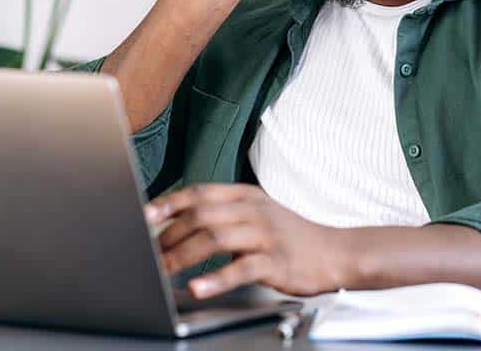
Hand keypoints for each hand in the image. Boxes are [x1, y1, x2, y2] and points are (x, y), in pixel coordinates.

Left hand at [145, 183, 347, 298]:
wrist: (334, 252)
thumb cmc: (289, 236)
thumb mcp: (258, 213)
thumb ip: (224, 214)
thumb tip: (180, 223)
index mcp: (246, 196)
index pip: (201, 192)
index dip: (170, 203)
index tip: (145, 215)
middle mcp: (254, 211)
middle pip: (202, 215)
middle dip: (170, 235)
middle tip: (149, 253)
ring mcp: (265, 235)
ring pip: (215, 238)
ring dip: (183, 255)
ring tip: (162, 270)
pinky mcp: (276, 262)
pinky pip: (241, 269)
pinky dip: (215, 279)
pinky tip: (198, 287)